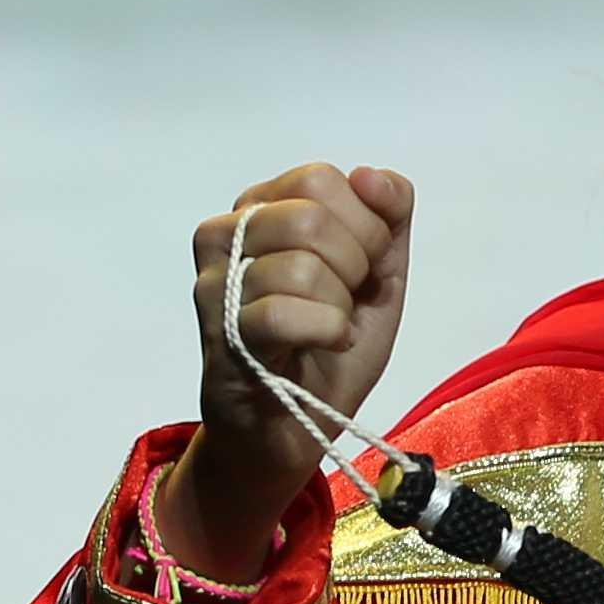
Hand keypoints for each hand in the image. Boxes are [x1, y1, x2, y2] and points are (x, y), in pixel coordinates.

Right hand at [160, 161, 416, 579]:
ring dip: (339, 305)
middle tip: (349, 299)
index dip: (366, 225)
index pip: (322, 179)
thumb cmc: (330, 347)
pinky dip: (326, 332)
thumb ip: (389, 219)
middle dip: (355, 263)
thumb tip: (371, 174)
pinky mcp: (217, 331)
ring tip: (331, 328)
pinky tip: (328, 344)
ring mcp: (214, 281)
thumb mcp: (379, 277)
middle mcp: (227, 233)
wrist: (292, 429)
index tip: (364, 267)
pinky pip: (282, 312)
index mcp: (262, 207)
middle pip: (309, 214)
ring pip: (298, 264)